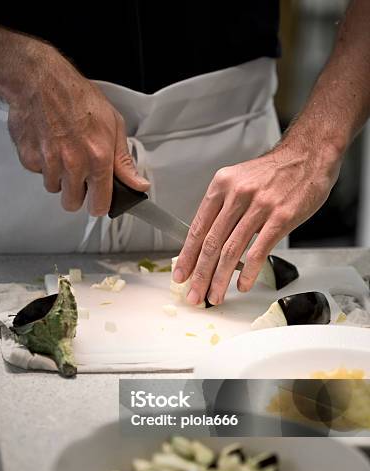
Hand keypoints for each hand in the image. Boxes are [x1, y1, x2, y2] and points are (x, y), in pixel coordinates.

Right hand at [7, 46, 148, 214]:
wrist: (40, 80)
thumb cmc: (78, 97)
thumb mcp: (113, 124)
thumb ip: (124, 162)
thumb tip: (139, 185)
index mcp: (98, 158)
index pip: (99, 204)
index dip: (99, 205)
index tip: (98, 201)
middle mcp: (73, 163)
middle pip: (72, 203)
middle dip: (76, 193)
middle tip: (77, 175)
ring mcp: (49, 162)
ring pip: (54, 188)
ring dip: (58, 177)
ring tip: (62, 152)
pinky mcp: (29, 158)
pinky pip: (38, 173)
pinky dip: (42, 164)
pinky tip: (48, 144)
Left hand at [173, 141, 341, 304]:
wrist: (308, 155)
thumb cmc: (274, 173)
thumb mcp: (240, 180)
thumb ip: (223, 208)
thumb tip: (208, 242)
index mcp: (222, 186)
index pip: (198, 228)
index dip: (187, 256)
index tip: (181, 275)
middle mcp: (237, 194)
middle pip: (211, 243)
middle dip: (200, 275)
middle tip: (194, 295)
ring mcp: (259, 206)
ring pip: (231, 251)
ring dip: (220, 279)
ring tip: (215, 296)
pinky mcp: (280, 218)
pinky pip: (258, 251)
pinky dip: (247, 273)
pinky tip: (242, 285)